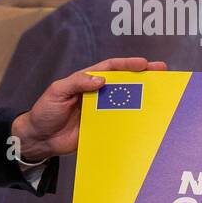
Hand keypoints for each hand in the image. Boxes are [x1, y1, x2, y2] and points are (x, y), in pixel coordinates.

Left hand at [11, 56, 166, 159]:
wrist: (39, 139)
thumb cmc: (44, 111)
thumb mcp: (57, 91)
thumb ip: (77, 83)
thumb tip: (101, 79)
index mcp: (86, 81)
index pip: (111, 68)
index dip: (128, 64)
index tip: (145, 63)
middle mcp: (97, 94)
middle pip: (123, 83)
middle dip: (143, 77)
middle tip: (163, 74)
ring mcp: (100, 111)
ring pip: (125, 102)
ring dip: (141, 99)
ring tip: (161, 96)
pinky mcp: (101, 128)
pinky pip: (119, 123)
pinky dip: (132, 122)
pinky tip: (145, 121)